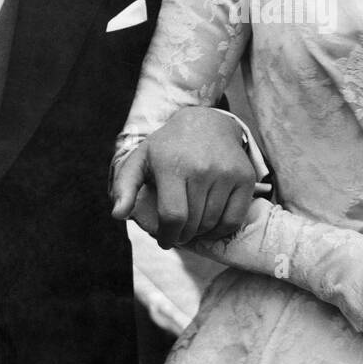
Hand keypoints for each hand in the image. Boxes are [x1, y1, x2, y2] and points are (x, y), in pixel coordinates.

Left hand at [111, 108, 255, 248]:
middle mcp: (202, 169)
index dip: (167, 236)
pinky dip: (220, 230)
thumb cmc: (169, 147)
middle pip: (193, 223)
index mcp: (173, 166)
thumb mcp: (141, 159)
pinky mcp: (245, 178)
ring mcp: (226, 174)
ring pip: (212, 224)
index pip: (173, 216)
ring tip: (192, 225)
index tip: (165, 241)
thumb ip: (124, 186)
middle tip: (178, 232)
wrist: (208, 122)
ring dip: (200, 232)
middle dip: (182, 235)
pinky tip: (210, 225)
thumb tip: (117, 214)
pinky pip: (233, 220)